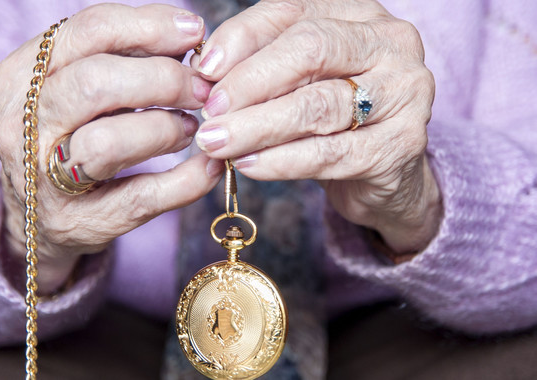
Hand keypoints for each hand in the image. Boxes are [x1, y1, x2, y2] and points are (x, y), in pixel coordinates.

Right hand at [0, 4, 221, 293]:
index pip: (89, 31)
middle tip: (201, 89)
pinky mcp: (77, 220)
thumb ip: (120, 57)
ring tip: (189, 128)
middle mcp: (21, 126)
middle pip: (96, 83)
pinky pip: (140, 198)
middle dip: (164, 79)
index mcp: (20, 77)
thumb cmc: (66, 135)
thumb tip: (185, 35)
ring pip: (108, 142)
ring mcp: (43, 179)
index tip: (193, 32)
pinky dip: (186, 181)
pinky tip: (209, 166)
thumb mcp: (75, 87)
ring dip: (165, 129)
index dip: (150, 27)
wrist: (35, 214)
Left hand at [192, 0, 440, 254]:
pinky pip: (331, 153)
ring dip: (258, 126)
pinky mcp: (402, 145)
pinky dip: (283, 161)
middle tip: (209, 112)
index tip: (204, 71)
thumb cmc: (334, 119)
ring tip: (217, 143)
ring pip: (318, 104)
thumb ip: (262, 65)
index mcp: (360, 15)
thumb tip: (208, 72)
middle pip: (310, 50)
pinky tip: (250, 165)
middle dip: (249, 82)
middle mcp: (390, 43)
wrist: (384, 173)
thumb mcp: (300, 81)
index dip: (242, 38)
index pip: (291, 11)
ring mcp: (404, 92)